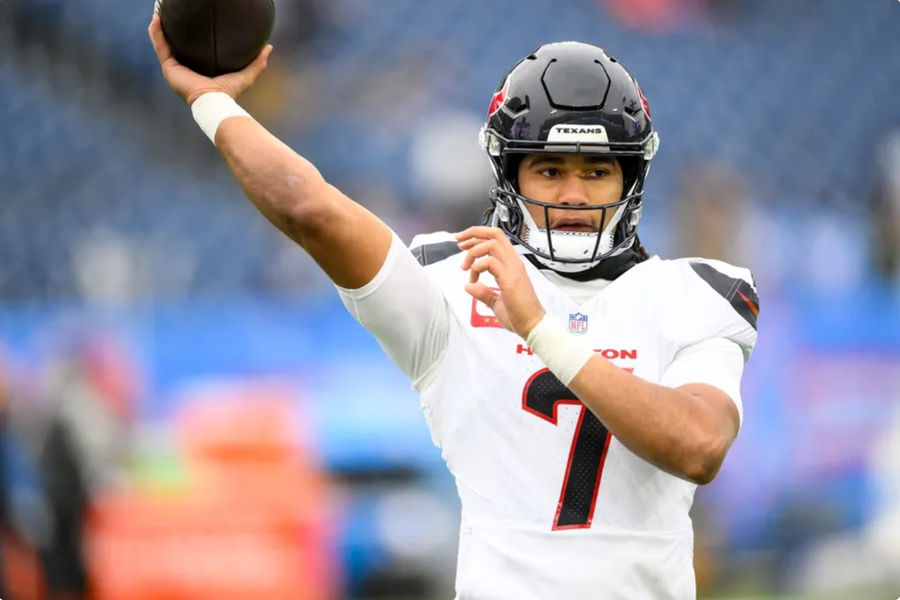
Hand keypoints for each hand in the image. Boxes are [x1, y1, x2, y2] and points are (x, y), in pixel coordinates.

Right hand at [148, 13, 272, 105]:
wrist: (214, 102)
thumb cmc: (229, 93)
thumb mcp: (246, 74)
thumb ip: (257, 62)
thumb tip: (268, 47)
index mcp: (198, 72)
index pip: (192, 52)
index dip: (189, 38)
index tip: (191, 24)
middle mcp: (184, 70)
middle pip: (175, 46)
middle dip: (172, 31)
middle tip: (172, 15)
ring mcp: (174, 69)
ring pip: (163, 44)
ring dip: (160, 28)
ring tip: (159, 12)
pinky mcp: (169, 68)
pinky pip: (160, 46)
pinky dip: (156, 33)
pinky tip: (156, 19)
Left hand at [457, 226, 545, 338]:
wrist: (531, 325)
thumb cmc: (519, 315)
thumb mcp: (497, 302)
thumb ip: (483, 292)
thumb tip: (470, 287)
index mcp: (512, 265)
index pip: (496, 239)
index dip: (477, 236)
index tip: (463, 242)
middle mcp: (513, 263)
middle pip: (494, 234)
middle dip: (473, 233)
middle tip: (459, 242)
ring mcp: (512, 269)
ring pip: (491, 244)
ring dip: (473, 252)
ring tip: (465, 266)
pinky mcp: (509, 279)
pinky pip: (490, 262)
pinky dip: (477, 267)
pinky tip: (473, 279)